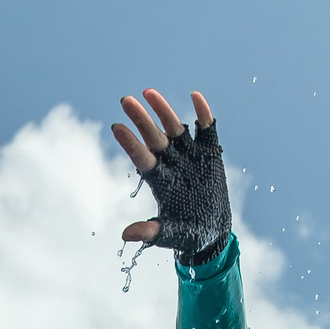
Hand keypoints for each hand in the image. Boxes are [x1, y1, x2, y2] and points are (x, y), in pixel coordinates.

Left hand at [113, 89, 223, 253]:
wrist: (213, 232)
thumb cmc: (188, 234)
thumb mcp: (170, 235)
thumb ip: (151, 232)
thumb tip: (125, 236)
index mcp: (161, 181)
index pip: (142, 158)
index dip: (130, 144)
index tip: (116, 128)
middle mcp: (172, 163)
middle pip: (154, 138)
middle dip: (141, 119)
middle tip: (125, 101)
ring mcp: (190, 156)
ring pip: (175, 128)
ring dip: (163, 111)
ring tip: (149, 93)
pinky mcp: (209, 153)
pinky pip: (206, 129)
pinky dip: (203, 113)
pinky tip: (195, 96)